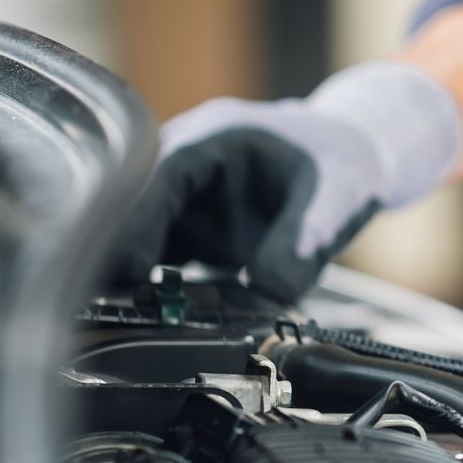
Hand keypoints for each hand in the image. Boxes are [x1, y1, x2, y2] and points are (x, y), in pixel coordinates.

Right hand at [113, 62, 462, 300]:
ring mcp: (186, 199)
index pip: (156, 178)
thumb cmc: (344, 162)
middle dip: (118, 256)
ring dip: (134, 279)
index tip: (124, 270)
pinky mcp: (194, 229)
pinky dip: (160, 290)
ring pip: (140, 240)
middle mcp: (186, 166)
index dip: (135, 223)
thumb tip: (266, 296)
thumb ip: (300, 246)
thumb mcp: (335, 201)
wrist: (357, 157)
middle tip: (105, 308)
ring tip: (125, 322)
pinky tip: (160, 321)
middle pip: (132, 209)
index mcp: (212, 139)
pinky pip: (164, 261)